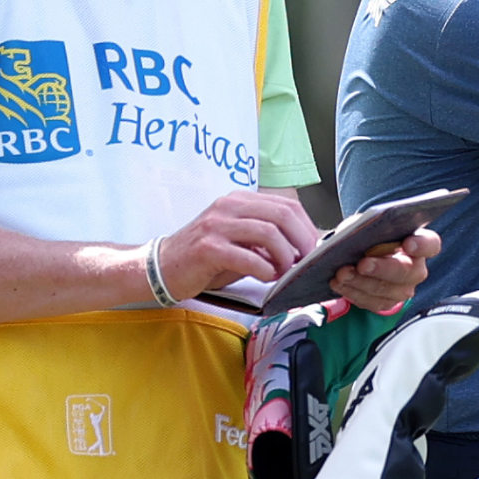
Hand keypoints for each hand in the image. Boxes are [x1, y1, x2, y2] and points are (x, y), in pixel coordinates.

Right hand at [153, 191, 320, 297]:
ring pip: (268, 233)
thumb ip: (267, 239)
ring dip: (284, 256)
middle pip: (281, 215)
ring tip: (285, 271)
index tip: (314, 248)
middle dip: (302, 240)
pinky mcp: (208, 248)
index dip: (306, 226)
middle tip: (307, 261)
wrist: (164, 267)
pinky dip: (264, 269)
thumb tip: (304, 248)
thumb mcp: (240, 241)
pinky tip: (266, 278)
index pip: (286, 205)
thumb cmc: (206, 257)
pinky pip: (247, 256)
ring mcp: (217, 225)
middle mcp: (229, 206)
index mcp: (239, 200)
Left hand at [328, 228, 440, 315]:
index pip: (430, 244)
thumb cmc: (369, 236)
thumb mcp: (368, 225)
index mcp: (419, 243)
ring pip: (387, 291)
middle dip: (383, 268)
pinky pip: (372, 302)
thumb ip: (369, 227)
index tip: (408, 243)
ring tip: (342, 273)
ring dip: (361, 282)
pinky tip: (338, 283)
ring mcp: (403, 289)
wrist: (360, 253)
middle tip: (363, 263)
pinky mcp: (387, 302)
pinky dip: (352, 292)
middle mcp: (416, 269)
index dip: (422, 245)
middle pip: (407, 272)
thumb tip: (357, 234)